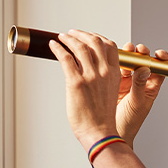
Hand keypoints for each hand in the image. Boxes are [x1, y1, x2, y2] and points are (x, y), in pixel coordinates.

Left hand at [49, 30, 121, 149]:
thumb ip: (101, 78)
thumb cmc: (102, 119)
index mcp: (114, 74)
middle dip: (81, 34)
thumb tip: (85, 68)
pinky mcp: (76, 83)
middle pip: (95, 42)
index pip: (110, 46)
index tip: (88, 37)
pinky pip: (66, 58)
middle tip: (72, 33)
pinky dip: (58, 48)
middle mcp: (104, 72)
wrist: (99, 133)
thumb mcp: (109, 92)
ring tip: (61, 37)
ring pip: (79, 47)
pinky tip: (53, 46)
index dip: (97, 37)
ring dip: (68, 39)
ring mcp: (90, 77)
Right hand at [116, 43, 167, 144]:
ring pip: (130, 62)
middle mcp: (140, 82)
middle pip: (144, 62)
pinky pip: (116, 67)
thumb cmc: (130, 122)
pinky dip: (116, 61)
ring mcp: (127, 80)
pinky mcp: (114, 80)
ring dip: (129, 55)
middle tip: (139, 50)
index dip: (161, 60)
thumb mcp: (137, 103)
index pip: (159, 70)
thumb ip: (140, 85)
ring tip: (127, 53)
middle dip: (142, 53)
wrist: (113, 130)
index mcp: (151, 88)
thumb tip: (145, 69)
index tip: (159, 55)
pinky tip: (116, 60)